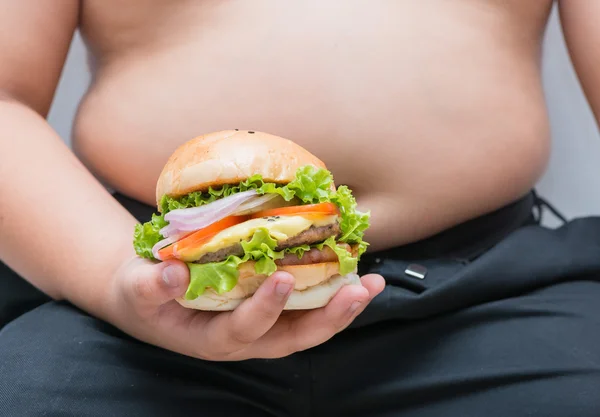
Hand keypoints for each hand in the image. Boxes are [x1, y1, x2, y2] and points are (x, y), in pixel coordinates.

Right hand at [106, 256, 384, 360]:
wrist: (151, 297)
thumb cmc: (143, 295)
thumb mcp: (136, 290)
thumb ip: (149, 287)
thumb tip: (170, 274)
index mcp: (211, 339)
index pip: (244, 330)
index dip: (265, 309)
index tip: (284, 278)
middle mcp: (245, 340)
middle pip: (293, 338)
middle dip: (328, 318)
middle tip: (358, 291)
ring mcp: (262, 327)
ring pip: (308, 326)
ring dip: (341, 307)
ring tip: (371, 284)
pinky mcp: (270, 311)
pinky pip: (306, 308)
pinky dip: (332, 292)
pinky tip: (353, 272)